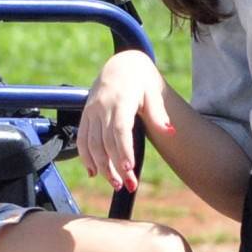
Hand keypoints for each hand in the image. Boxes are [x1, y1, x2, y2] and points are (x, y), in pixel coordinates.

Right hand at [77, 49, 170, 191]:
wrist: (120, 66)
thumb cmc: (140, 81)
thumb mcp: (153, 93)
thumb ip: (159, 114)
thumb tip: (170, 131)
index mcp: (120, 101)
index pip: (119, 129)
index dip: (123, 150)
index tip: (129, 169)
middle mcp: (102, 107)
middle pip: (105, 142)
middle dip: (115, 167)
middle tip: (127, 185)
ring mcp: (91, 112)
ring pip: (91, 144)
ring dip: (102, 167)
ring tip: (115, 183)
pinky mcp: (85, 116)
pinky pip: (82, 140)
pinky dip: (85, 158)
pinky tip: (94, 173)